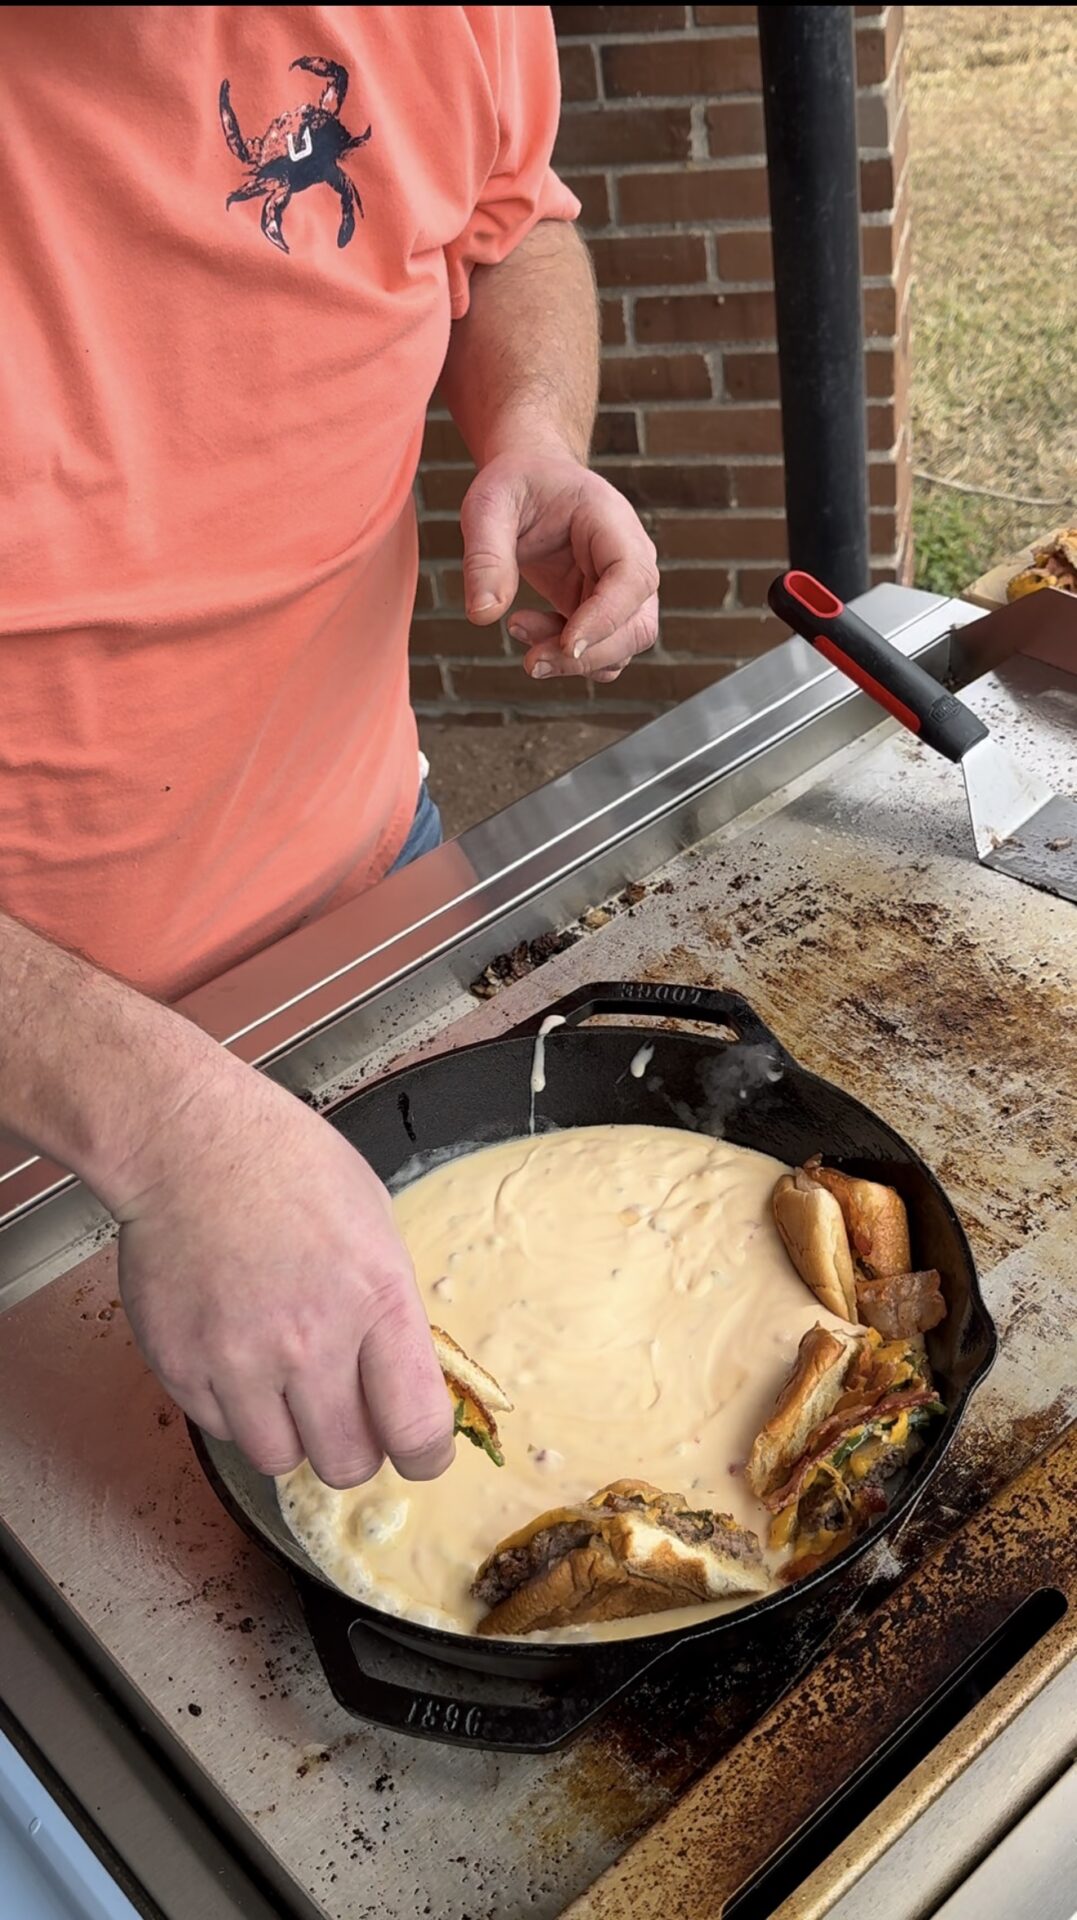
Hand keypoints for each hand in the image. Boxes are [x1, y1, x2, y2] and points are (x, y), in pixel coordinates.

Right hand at [111, 1053, 453, 1489]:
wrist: (188, 1142)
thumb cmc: (289, 1165)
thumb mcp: (375, 1222)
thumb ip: (389, 1308)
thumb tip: (403, 1374)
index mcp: (377, 1300)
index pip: (417, 1430)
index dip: (424, 1457)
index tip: (418, 1454)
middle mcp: (311, 1341)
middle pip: (346, 1463)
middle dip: (353, 1450)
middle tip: (345, 1418)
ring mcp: (240, 1359)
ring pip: (279, 1459)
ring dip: (289, 1432)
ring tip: (282, 1380)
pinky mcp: (184, 1365)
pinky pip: (221, 1427)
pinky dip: (234, 1407)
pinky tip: (235, 1352)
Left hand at [460, 448, 659, 682]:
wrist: (532, 481)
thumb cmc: (517, 485)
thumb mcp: (488, 506)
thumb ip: (485, 557)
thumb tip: (482, 615)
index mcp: (611, 521)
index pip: (631, 578)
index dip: (607, 618)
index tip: (568, 645)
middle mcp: (630, 557)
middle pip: (638, 625)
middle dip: (588, 656)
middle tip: (532, 662)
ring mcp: (621, 589)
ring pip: (623, 646)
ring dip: (574, 661)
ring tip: (518, 629)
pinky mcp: (603, 610)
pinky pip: (599, 649)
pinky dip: (566, 657)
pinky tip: (528, 632)